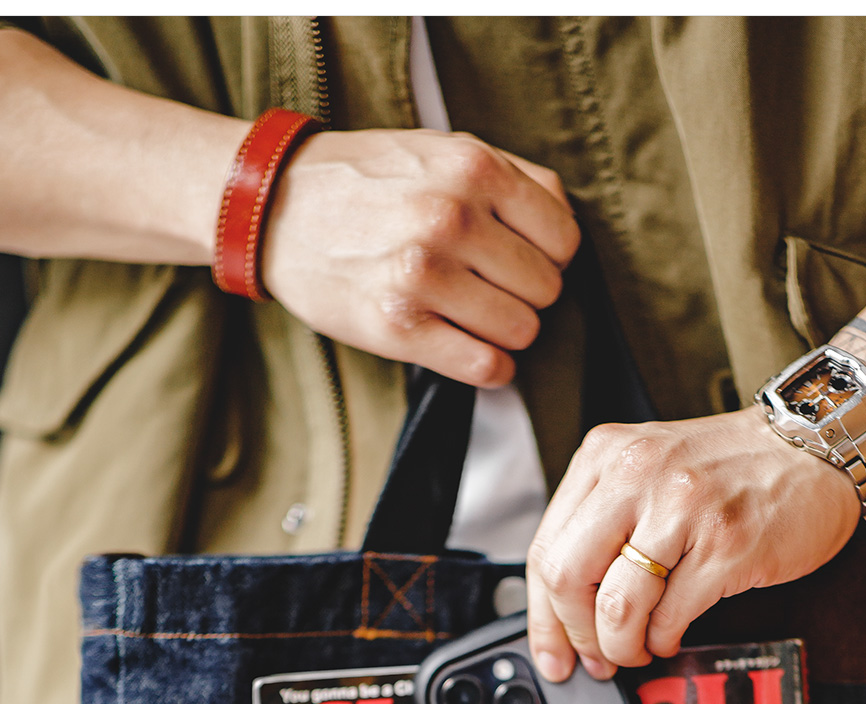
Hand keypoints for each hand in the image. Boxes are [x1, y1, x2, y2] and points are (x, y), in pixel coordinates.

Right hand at [261, 128, 578, 386]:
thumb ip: (513, 178)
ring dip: (505, 333)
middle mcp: (452, 219)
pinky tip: (469, 348)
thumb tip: (565, 228)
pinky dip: (489, 367)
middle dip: (525, 295)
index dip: (549, 256)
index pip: (564, 239)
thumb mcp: (443, 151)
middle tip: (488, 288)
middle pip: (546, 289)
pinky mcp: (399, 328)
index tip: (520, 259)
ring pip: (521, 331)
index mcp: (472, 169)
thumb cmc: (370, 182)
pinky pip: (486, 367)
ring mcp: (424, 276)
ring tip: (472, 315)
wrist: (277, 208)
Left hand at [526, 406, 860, 679]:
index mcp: (608, 457)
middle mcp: (638, 476)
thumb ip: (604, 522)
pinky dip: (662, 640)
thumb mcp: (651, 470)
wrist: (816, 447)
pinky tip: (669, 635)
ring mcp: (683, 510)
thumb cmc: (735, 466)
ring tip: (636, 649)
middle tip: (596, 655)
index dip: (543, 615)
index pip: (546, 548)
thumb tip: (567, 605)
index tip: (551, 650)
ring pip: (616, 604)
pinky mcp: (726, 545)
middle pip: (568, 577)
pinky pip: (670, 616)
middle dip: (577, 634)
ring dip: (621, 646)